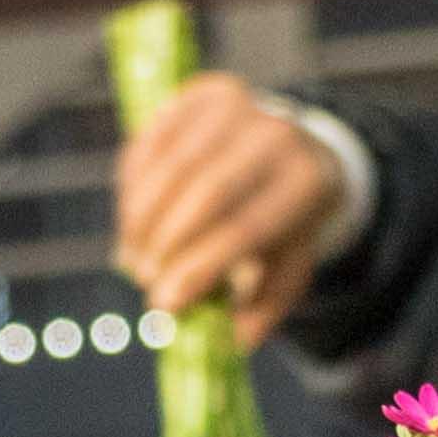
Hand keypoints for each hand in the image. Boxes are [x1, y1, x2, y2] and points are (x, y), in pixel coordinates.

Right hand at [114, 71, 351, 348]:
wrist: (296, 148)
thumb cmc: (284, 223)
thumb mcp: (287, 268)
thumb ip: (262, 309)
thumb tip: (230, 343)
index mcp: (306, 183)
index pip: (245, 228)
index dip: (198, 268)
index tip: (163, 304)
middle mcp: (277, 134)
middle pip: (205, 193)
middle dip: (164, 244)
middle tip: (143, 281)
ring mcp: (238, 106)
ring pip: (170, 167)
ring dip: (140, 220)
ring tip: (132, 259)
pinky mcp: (199, 93)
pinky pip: (150, 143)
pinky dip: (131, 188)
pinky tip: (132, 220)